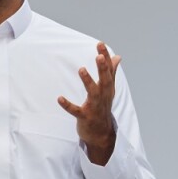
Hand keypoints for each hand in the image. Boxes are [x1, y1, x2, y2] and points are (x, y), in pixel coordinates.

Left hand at [57, 42, 121, 159]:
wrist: (101, 134)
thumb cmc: (102, 109)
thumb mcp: (108, 91)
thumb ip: (112, 73)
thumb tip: (118, 57)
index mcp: (108, 89)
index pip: (108, 71)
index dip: (105, 57)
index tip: (100, 44)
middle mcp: (103, 97)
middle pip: (105, 81)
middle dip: (102, 68)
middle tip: (98, 56)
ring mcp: (94, 108)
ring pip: (93, 94)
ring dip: (87, 82)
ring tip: (81, 69)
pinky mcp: (85, 118)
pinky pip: (76, 111)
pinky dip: (68, 106)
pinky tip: (59, 98)